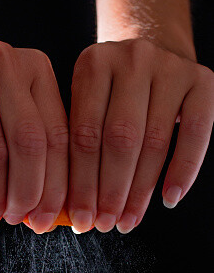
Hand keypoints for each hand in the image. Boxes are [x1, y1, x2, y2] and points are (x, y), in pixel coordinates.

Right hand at [0, 37, 67, 232]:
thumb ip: (30, 144)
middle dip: (27, 194)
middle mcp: (5, 63)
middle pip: (30, 145)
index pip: (58, 136)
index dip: (56, 186)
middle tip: (17, 220)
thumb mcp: (6, 107)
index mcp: (35, 68)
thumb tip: (46, 208)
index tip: (46, 218)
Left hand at [68, 39, 213, 232]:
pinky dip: (184, 169)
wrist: (154, 48)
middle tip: (105, 224)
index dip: (82, 184)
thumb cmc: (112, 91)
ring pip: (155, 140)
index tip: (81, 219)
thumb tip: (71, 207)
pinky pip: (196, 132)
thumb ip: (77, 144)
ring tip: (129, 220)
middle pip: (120, 139)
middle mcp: (132, 60)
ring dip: (141, 189)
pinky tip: (169, 199)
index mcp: (92, 65)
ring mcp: (170, 67)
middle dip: (110, 191)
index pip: (84, 136)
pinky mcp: (201, 79)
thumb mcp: (87, 102)